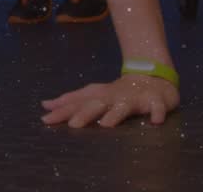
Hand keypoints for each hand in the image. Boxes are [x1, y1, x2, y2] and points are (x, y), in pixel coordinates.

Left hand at [41, 75, 179, 127]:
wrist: (151, 78)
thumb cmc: (116, 92)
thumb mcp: (93, 95)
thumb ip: (71, 101)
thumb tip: (44, 106)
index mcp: (98, 96)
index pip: (77, 103)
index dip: (62, 110)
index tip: (45, 119)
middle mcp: (113, 96)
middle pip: (97, 104)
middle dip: (85, 113)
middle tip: (73, 125)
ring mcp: (134, 97)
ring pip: (124, 106)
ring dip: (115, 114)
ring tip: (106, 124)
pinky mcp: (155, 100)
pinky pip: (157, 107)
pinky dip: (157, 112)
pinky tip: (155, 121)